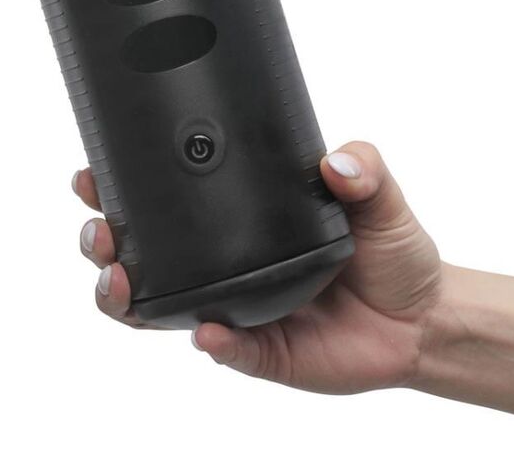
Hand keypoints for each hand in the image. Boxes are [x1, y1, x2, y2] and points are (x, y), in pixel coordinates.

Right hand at [72, 141, 441, 393]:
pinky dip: (211, 341)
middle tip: (101, 231)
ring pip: (160, 308)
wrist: (421, 319)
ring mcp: (235, 308)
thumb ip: (363, 168)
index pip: (167, 204)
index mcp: (237, 223)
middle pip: (142, 256)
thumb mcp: (378, 197)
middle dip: (105, 243)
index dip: (121, 189)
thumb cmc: (389, 252)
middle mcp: (222, 265)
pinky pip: (225, 350)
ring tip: (119, 282)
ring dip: (127, 299)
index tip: (93, 172)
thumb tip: (336, 162)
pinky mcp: (259, 351)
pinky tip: (206, 331)